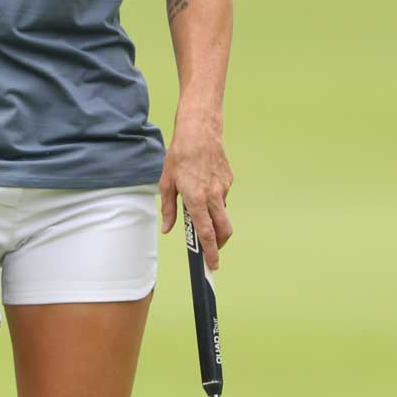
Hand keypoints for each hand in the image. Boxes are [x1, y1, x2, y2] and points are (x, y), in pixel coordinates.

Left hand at [158, 111, 233, 269]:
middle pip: (223, 230)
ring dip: (215, 220)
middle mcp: (213, 196)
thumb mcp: (166, 182)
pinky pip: (223, 197)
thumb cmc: (179, 155)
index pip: (206, 233)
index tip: (212, 265)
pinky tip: (204, 185)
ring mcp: (224, 188)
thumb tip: (168, 229)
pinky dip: (215, 199)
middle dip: (219, 244)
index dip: (210, 252)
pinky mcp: (229, 180)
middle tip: (211, 250)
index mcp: (196, 198)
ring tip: (200, 209)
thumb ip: (168, 208)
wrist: (199, 130)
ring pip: (223, 213)